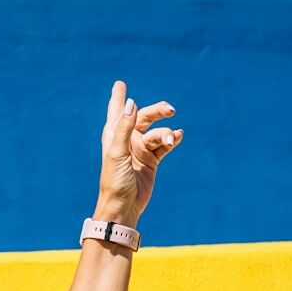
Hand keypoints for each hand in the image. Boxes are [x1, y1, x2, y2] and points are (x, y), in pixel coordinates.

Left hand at [95, 79, 181, 223]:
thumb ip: (125, 127)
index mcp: (114, 135)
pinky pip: (164, 145)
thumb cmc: (114, 180)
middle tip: (170, 109)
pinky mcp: (152, 160)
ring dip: (165, 134)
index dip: (119, 98)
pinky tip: (177, 136)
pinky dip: (171, 139)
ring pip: (157, 132)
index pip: (117, 112)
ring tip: (170, 140)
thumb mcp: (118, 152)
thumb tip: (132, 102)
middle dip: (157, 111)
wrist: (124, 206)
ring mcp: (140, 149)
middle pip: (144, 117)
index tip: (120, 84)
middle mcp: (127, 140)